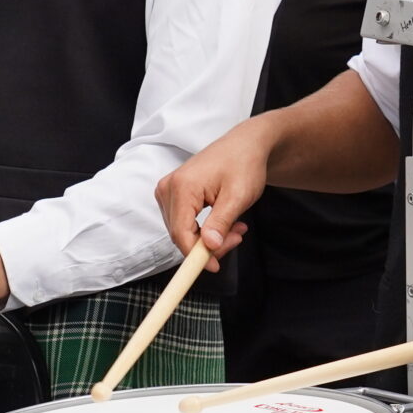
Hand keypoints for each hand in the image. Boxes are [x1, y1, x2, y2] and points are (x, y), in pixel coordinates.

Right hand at [156, 120, 267, 272]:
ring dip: (209, 237)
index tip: (214, 267)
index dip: (196, 255)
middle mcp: (168, 188)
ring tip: (236, 227)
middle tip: (237, 237)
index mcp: (182, 186)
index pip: (181, 233)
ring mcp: (168, 190)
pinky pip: (184, 222)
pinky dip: (205, 228)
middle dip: (209, 244)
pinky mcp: (174, 194)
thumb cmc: (243, 164)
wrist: (244, 145)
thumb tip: (209, 247)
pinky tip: (225, 223)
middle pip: (181, 234)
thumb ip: (220, 223)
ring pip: (183, 230)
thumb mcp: (237, 197)